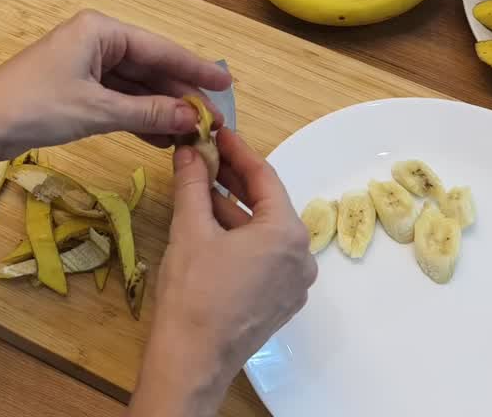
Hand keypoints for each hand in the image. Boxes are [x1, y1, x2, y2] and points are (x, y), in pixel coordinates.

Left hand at [0, 10, 230, 158]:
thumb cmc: (31, 107)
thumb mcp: (96, 111)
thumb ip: (147, 113)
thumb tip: (190, 118)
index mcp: (100, 29)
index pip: (160, 48)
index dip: (195, 69)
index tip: (226, 83)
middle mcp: (95, 40)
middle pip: (150, 66)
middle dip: (180, 94)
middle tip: (213, 119)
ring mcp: (83, 65)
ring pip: (135, 86)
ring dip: (161, 110)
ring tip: (193, 133)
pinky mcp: (74, 90)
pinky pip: (117, 101)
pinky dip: (139, 118)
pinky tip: (162, 138)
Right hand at [128, 129, 315, 416]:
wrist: (191, 359)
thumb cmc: (193, 292)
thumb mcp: (190, 229)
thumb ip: (193, 183)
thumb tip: (189, 151)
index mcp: (287, 233)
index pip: (264, 177)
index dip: (238, 151)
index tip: (217, 133)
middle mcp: (301, 257)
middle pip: (267, 205)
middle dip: (233, 181)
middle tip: (204, 157)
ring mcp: (294, 283)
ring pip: (264, 232)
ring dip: (233, 210)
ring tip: (199, 189)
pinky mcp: (280, 302)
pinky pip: (264, 258)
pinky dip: (240, 238)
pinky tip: (210, 226)